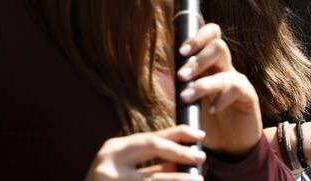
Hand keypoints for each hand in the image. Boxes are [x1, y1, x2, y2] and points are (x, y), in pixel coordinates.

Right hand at [85, 125, 205, 180]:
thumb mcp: (124, 170)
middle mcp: (109, 165)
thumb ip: (149, 164)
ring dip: (179, 179)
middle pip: (153, 148)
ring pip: (154, 179)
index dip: (178, 134)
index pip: (151, 137)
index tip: (199, 135)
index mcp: (113, 150)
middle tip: (201, 157)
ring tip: (197, 179)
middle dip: (180, 152)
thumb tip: (183, 161)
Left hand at [177, 23, 262, 155]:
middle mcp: (225, 68)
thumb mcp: (188, 95)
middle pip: (218, 44)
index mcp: (210, 64)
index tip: (181, 51)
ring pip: (225, 67)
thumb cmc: (207, 119)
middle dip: (198, 56)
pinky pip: (236, 87)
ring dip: (203, 81)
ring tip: (187, 96)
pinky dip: (220, 98)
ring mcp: (237, 80)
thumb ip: (178, 71)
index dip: (197, 36)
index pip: (210, 35)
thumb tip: (167, 45)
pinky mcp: (248, 95)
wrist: (227, 147)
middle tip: (181, 75)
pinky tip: (211, 110)